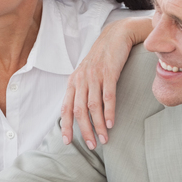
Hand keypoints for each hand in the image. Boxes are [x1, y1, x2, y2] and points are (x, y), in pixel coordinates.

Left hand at [60, 16, 149, 149]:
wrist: (116, 36)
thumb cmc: (102, 58)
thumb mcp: (87, 74)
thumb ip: (82, 90)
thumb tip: (80, 112)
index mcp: (74, 82)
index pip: (66, 108)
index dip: (66, 126)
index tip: (68, 142)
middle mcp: (81, 79)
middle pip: (79, 111)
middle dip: (84, 131)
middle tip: (91, 145)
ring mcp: (94, 76)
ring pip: (93, 106)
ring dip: (97, 125)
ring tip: (104, 139)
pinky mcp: (109, 72)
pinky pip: (107, 96)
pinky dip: (108, 111)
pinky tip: (110, 123)